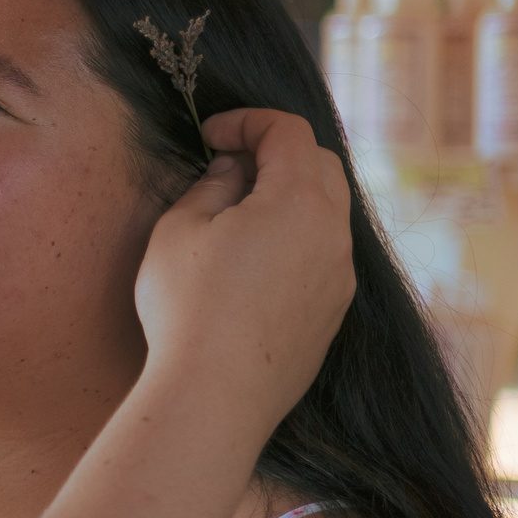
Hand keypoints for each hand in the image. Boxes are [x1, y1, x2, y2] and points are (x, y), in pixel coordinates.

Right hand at [136, 108, 352, 429]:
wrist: (215, 395)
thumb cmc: (188, 309)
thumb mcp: (179, 231)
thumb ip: (210, 187)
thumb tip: (231, 172)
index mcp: (298, 200)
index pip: (288, 131)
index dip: (247, 121)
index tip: (210, 136)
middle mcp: (332, 233)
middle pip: (320, 164)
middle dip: (276, 152)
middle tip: (226, 168)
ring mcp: (339, 276)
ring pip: (326, 212)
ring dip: (288, 198)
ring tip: (236, 219)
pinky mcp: (332, 312)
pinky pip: (322, 255)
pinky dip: (294, 239)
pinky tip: (250, 266)